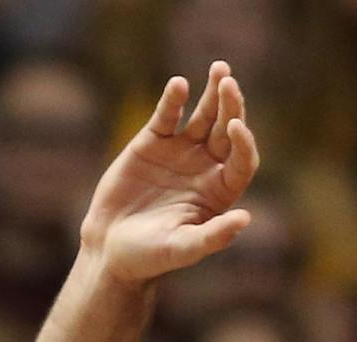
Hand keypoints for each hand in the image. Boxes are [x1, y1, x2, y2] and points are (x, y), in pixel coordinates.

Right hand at [79, 61, 259, 285]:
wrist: (111, 249)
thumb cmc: (151, 257)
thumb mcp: (183, 249)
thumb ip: (213, 236)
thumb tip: (245, 219)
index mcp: (220, 192)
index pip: (242, 161)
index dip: (244, 143)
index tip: (237, 127)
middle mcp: (206, 168)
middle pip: (227, 130)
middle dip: (231, 106)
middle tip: (229, 83)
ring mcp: (180, 152)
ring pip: (203, 116)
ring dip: (212, 94)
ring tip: (220, 69)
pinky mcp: (152, 142)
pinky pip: (168, 115)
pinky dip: (173, 100)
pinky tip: (179, 85)